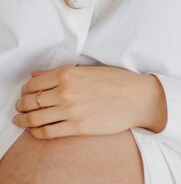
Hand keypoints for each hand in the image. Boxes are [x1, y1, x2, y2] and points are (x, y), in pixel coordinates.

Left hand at [13, 65, 166, 139]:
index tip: (25, 94)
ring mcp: (70, 110)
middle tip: (20, 108)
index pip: (34, 83)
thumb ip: (61, 73)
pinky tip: (35, 131)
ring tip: (21, 120)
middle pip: (31, 101)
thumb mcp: (88, 70)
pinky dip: (35, 133)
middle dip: (21, 106)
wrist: (136, 97)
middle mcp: (66, 90)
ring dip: (23, 120)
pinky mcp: (77, 127)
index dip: (25, 90)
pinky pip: (47, 132)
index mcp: (68, 73)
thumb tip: (36, 75)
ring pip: (35, 118)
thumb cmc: (116, 81)